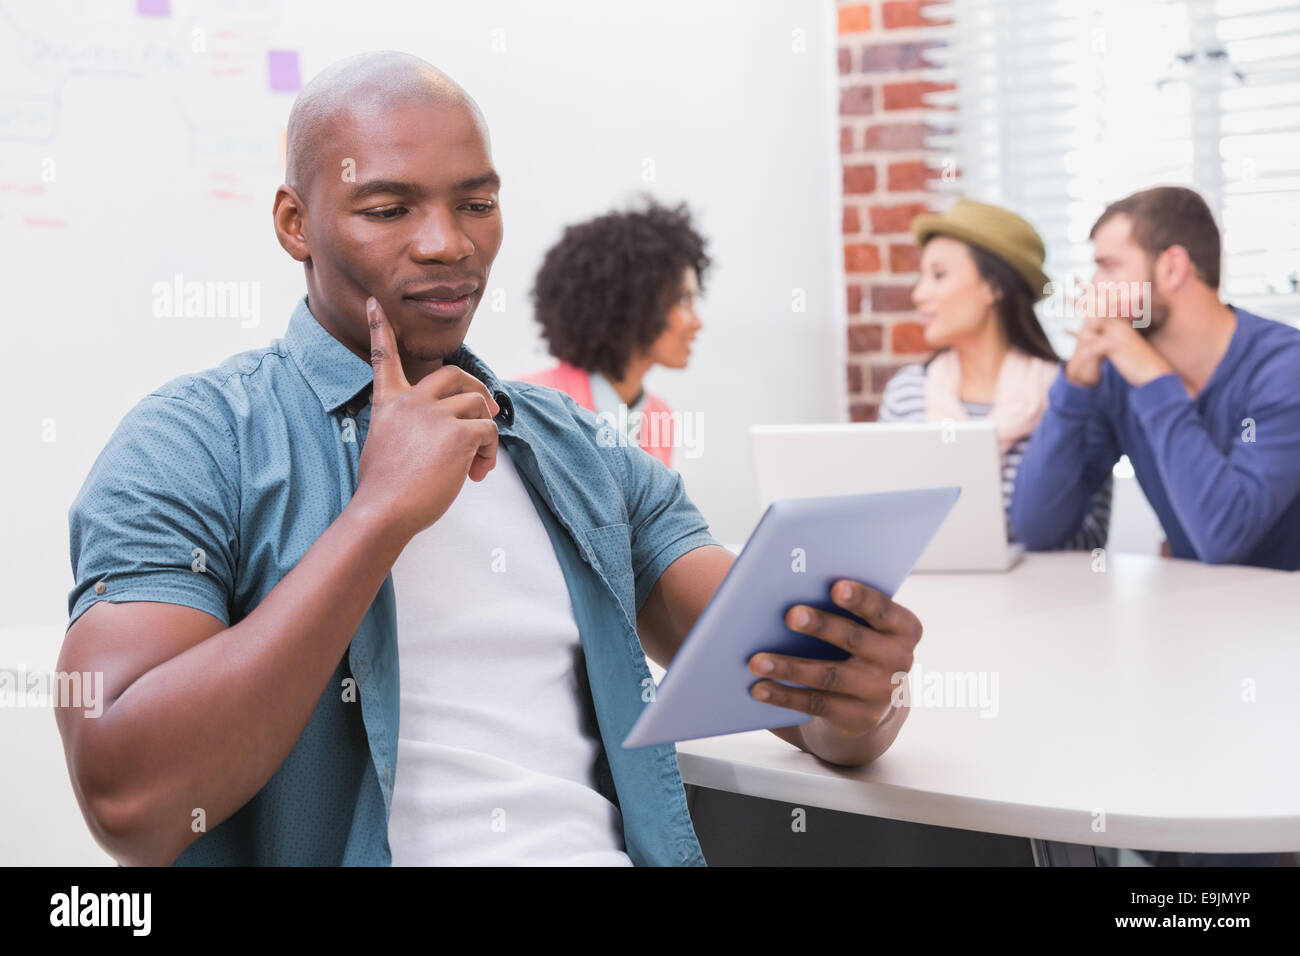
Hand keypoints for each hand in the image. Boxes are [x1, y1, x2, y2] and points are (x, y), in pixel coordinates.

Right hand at [354, 296, 500, 539]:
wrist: (384, 509)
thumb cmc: (384, 489)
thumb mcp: (384, 445)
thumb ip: (408, 428)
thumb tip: (440, 436)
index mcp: (389, 402)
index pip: (384, 357)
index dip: (380, 328)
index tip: (375, 303)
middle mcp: (412, 400)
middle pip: (453, 374)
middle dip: (476, 388)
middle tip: (488, 410)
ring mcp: (436, 413)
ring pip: (478, 406)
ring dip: (485, 433)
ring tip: (476, 464)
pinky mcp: (460, 431)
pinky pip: (489, 430)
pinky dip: (490, 452)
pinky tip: (477, 473)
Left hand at [746, 580, 921, 754]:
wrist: (871, 698)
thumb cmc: (857, 642)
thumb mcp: (864, 623)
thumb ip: (845, 604)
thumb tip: (792, 581)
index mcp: (904, 628)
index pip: (883, 610)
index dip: (861, 598)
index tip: (835, 587)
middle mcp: (899, 661)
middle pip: (854, 640)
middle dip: (822, 626)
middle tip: (790, 615)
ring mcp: (880, 693)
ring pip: (829, 676)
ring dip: (790, 667)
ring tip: (757, 660)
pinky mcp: (857, 718)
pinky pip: (816, 704)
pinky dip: (784, 696)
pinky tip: (759, 688)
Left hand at [1066, 280, 1173, 387]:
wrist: (1156, 374)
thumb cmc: (1142, 363)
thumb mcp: (1128, 348)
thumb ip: (1120, 339)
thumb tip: (1112, 337)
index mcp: (1121, 325)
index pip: (1107, 305)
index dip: (1097, 294)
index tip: (1087, 284)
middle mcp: (1119, 326)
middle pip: (1099, 305)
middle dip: (1086, 290)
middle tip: (1073, 277)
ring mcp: (1116, 334)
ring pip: (1094, 315)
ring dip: (1079, 305)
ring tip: (1063, 296)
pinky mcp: (1113, 345)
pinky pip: (1092, 339)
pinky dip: (1078, 334)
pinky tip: (1065, 329)